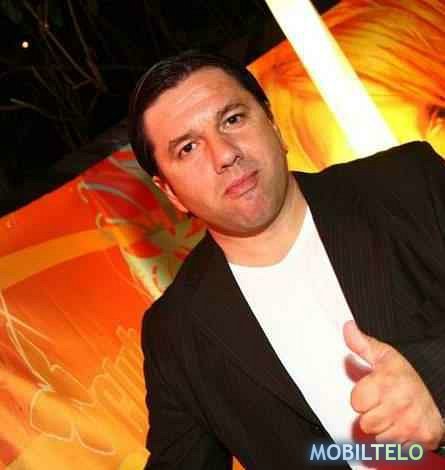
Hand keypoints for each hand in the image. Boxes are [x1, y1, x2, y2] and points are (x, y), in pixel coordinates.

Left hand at [343, 320, 444, 448]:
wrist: (440, 389)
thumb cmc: (406, 375)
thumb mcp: (384, 355)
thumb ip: (361, 344)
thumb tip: (347, 327)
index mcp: (386, 383)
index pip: (356, 403)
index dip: (360, 397)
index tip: (369, 392)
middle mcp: (399, 405)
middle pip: (366, 424)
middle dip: (371, 415)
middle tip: (382, 404)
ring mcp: (411, 424)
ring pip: (380, 438)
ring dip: (384, 429)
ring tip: (392, 414)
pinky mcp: (422, 440)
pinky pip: (397, 448)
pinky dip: (399, 440)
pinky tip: (403, 425)